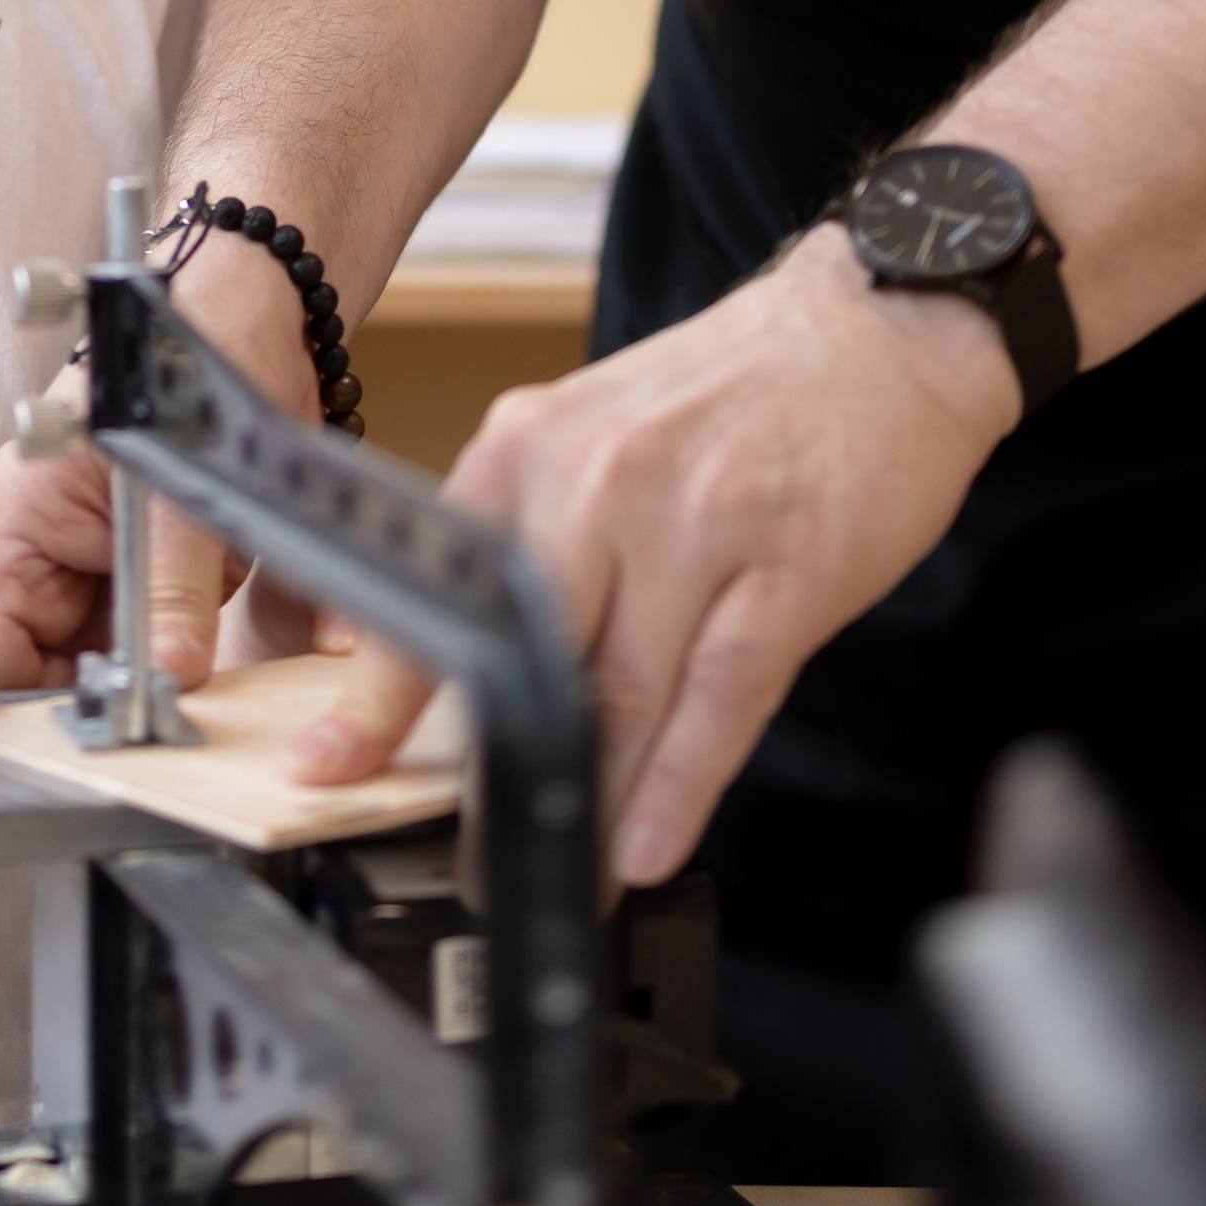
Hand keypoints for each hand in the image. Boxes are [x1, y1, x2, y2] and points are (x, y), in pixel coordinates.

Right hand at [0, 245, 323, 693]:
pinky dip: (177, 659)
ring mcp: (78, 573)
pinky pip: (141, 647)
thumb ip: (177, 582)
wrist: (243, 318)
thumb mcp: (182, 478)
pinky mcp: (129, 581)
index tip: (95, 738)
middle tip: (160, 728)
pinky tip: (213, 661)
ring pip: (91, 674)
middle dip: (95, 707)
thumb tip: (173, 674)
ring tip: (192, 693)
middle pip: (31, 678)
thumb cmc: (184, 358)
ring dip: (142, 687)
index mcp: (7, 528)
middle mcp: (29, 559)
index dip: (22, 710)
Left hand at [293, 225, 1017, 888]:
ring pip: (620, 695)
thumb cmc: (730, 397)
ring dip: (591, 805)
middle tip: (475, 864)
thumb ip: (533, 536)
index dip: (380, 695)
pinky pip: (719, 694)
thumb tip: (470, 671)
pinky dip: (680, 784)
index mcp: (531, 447)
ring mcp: (697, 522)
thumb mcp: (598, 435)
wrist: (877, 328)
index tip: (328, 766)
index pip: (436, 589)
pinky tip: (653, 844)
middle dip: (492, 777)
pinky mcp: (787, 565)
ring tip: (571, 877)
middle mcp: (600, 478)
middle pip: (522, 656)